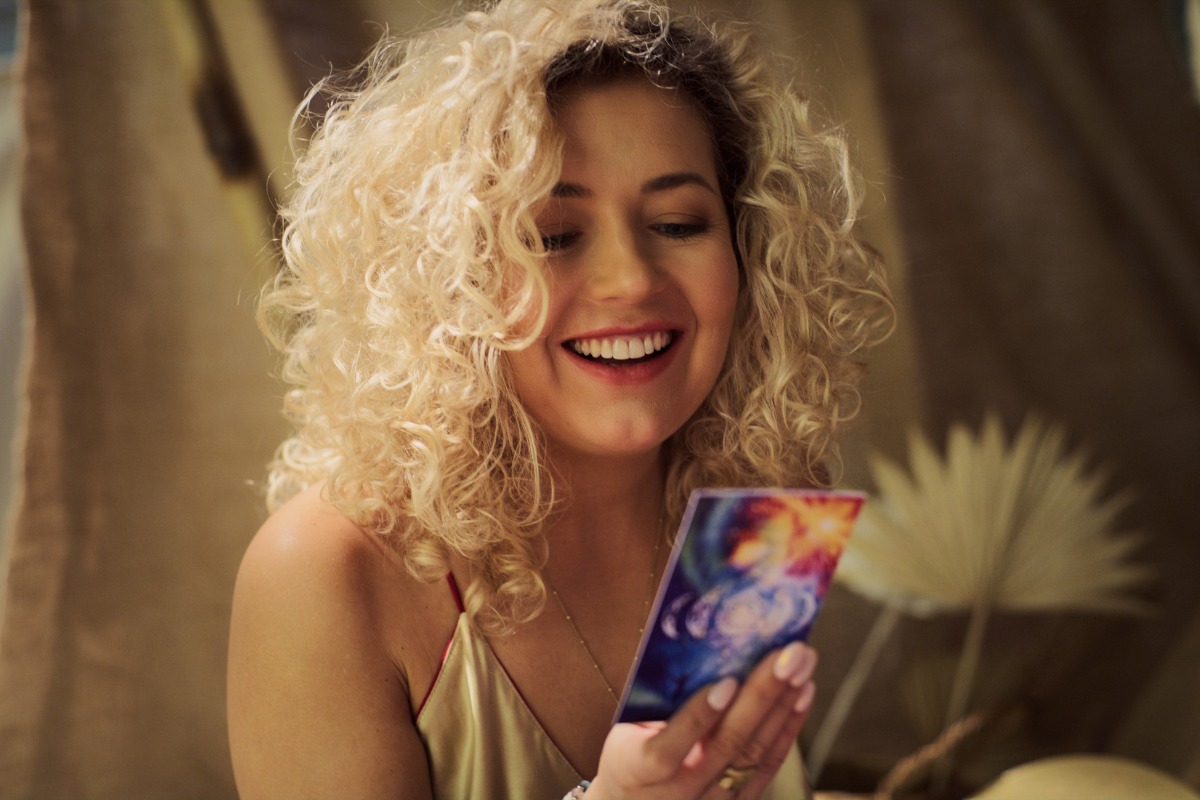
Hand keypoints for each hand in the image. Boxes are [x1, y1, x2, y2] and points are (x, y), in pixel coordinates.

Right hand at [585, 642, 816, 799]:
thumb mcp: (625, 730)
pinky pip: (769, 765)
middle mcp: (680, 793)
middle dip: (763, 694)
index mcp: (640, 769)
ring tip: (802, 664)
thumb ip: (657, 703)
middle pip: (728, 744)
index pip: (671, 746)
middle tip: (789, 654)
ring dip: (784, 704)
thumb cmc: (629, 753)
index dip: (700, 715)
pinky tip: (803, 693)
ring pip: (755, 754)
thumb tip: (701, 650)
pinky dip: (789, 727)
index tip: (726, 682)